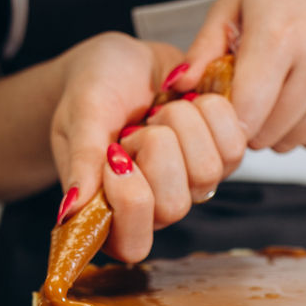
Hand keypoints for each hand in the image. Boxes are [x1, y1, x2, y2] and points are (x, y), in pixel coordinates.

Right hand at [52, 33, 246, 262]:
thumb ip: (81, 161)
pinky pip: (234, 145)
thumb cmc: (93, 91)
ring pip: (208, 173)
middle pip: (174, 206)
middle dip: (154, 149)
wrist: (123, 60)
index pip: (132, 245)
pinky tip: (186, 99)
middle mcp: (155, 207)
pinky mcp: (221, 155)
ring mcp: (192, 183)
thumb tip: (70, 212)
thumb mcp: (80, 117)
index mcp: (111, 212)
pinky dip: (210, 110)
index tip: (114, 155)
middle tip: (135, 125)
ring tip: (158, 109)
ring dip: (181, 124)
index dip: (130, 202)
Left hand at [178, 0, 305, 151]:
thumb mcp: (237, 5)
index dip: (225, 120)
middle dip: (250, 123)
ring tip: (280, 90)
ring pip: (292, 142)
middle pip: (266, 133)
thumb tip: (176, 88)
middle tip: (252, 94)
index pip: (244, 113)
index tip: (223, 106)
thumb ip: (202, 50)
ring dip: (277, 127)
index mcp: (282, 33)